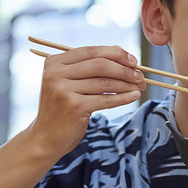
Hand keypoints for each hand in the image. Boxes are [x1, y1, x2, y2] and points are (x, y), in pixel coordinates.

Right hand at [29, 46, 144, 157]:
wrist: (46, 137)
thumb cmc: (62, 108)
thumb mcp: (68, 83)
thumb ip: (87, 69)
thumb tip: (122, 57)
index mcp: (54, 62)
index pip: (91, 51)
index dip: (116, 54)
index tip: (134, 61)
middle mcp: (56, 73)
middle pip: (100, 65)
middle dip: (125, 70)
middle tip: (141, 76)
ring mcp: (64, 90)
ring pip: (105, 82)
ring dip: (127, 84)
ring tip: (140, 87)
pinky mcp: (75, 107)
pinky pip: (106, 99)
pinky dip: (123, 97)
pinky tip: (134, 96)